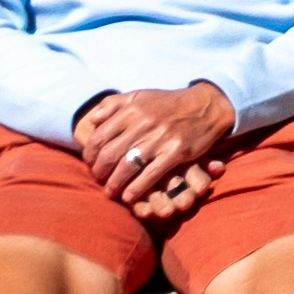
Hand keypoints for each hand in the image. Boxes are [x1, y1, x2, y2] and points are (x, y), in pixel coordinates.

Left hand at [77, 82, 240, 216]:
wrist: (204, 106)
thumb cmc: (168, 104)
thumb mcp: (139, 96)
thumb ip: (114, 104)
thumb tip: (92, 118)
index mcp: (131, 109)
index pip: (100, 137)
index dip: (90, 154)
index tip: (90, 164)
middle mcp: (143, 123)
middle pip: (110, 154)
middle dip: (99, 172)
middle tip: (98, 180)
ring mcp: (159, 139)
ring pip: (127, 167)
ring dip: (115, 184)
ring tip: (110, 192)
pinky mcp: (175, 152)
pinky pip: (150, 175)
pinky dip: (136, 189)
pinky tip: (129, 197)